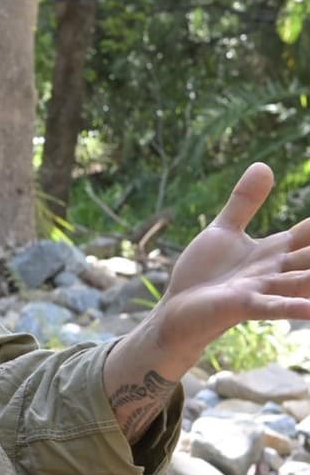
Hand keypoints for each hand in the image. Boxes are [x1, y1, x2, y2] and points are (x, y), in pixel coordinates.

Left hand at [152, 162, 309, 361]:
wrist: (178, 308)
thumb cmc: (204, 274)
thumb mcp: (225, 231)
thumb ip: (245, 202)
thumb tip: (264, 165)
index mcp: (277, 250)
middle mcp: (278, 269)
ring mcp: (263, 287)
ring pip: (304, 279)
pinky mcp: (244, 304)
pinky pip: (275, 306)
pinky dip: (295, 307)